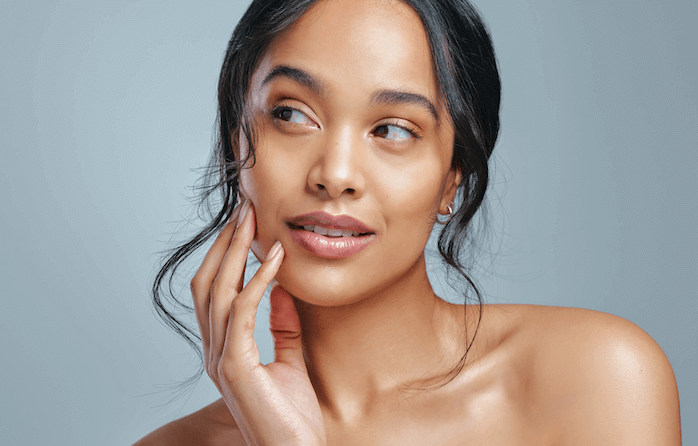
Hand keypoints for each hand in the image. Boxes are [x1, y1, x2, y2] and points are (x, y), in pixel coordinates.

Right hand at [191, 200, 325, 445]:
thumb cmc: (293, 416)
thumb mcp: (289, 360)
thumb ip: (282, 326)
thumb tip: (284, 288)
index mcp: (223, 348)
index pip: (215, 290)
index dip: (226, 255)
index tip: (245, 224)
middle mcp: (214, 351)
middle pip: (207, 283)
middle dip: (224, 243)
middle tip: (244, 209)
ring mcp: (221, 359)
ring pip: (217, 290)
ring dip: (235, 251)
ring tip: (253, 221)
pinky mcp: (236, 366)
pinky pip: (242, 311)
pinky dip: (258, 280)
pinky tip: (275, 258)